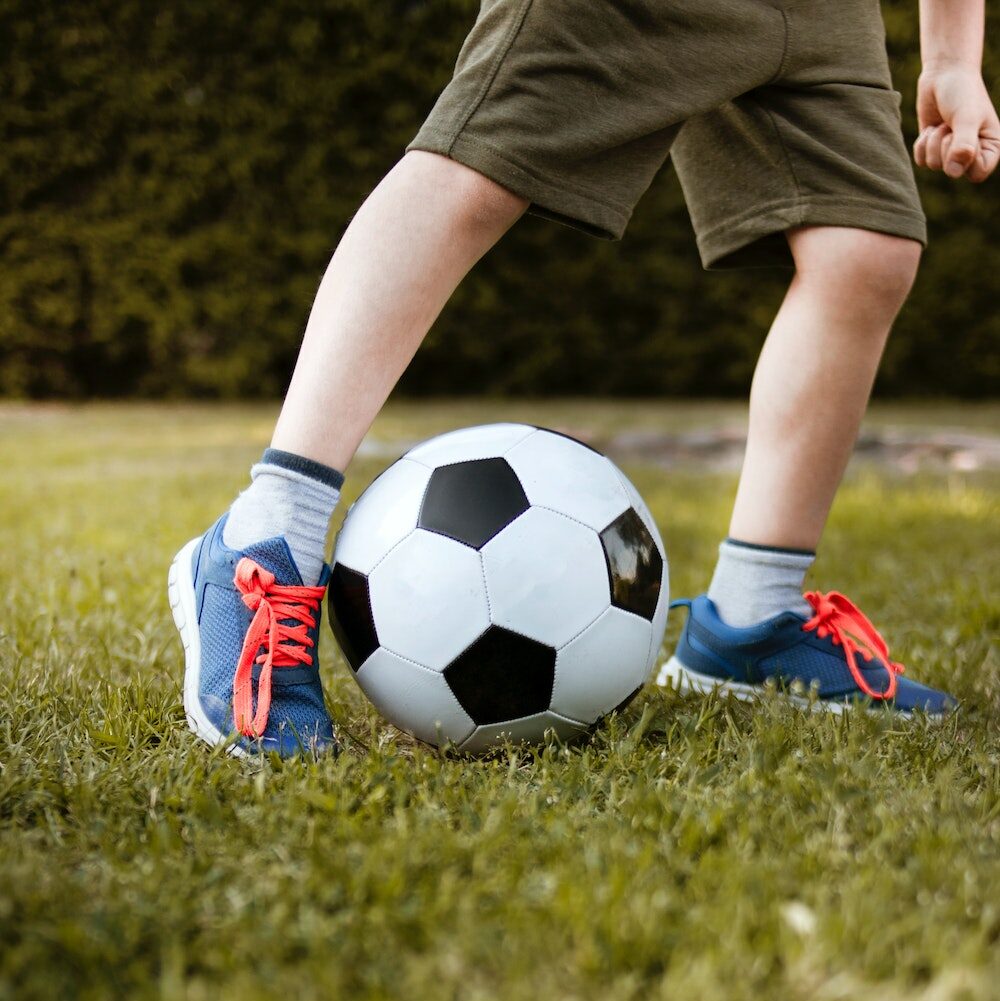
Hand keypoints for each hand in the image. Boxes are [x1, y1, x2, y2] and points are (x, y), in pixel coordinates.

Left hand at [913, 64, 999, 181]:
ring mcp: (951, 153)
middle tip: (952, 124)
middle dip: (947, 146)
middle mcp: (972, 153)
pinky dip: (922, 143)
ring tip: (944, 123)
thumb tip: (954, 173)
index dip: (966, 161)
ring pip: (934, 165)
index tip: (964, 138)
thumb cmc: (962, 93)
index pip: (978, 174)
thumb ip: (963, 145)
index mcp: (991, 147)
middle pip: (953, 172)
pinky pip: (920, 161)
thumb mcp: (967, 117)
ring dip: (934, 141)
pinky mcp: (932, 150)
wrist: (943, 76)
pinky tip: (932, 127)